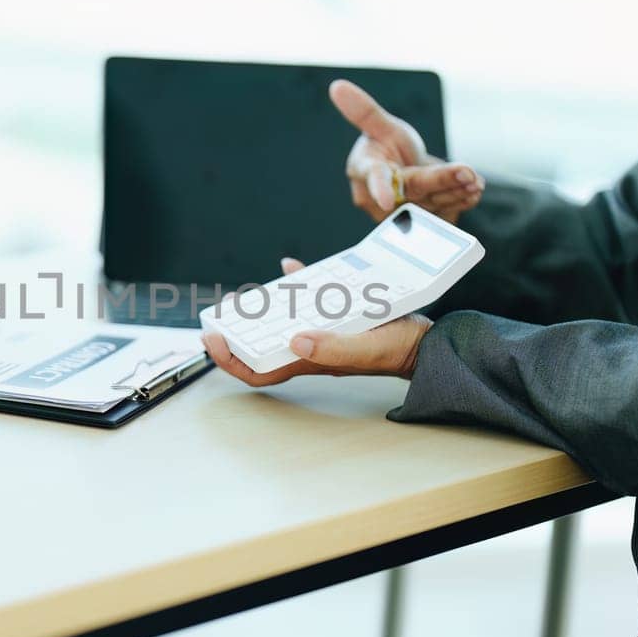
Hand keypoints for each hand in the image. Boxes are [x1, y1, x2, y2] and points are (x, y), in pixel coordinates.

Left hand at [202, 257, 431, 386]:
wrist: (425, 342)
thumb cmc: (398, 349)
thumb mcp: (365, 348)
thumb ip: (332, 348)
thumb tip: (295, 341)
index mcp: (310, 359)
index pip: (259, 369)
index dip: (230, 359)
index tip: (212, 339)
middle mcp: (310, 348)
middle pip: (262, 346)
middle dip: (237, 333)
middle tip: (221, 314)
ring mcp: (321, 332)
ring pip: (280, 324)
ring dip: (260, 311)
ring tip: (243, 297)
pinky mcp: (336, 316)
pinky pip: (308, 301)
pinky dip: (295, 285)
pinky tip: (290, 268)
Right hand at [333, 79, 484, 223]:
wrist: (404, 174)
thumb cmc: (387, 148)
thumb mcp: (381, 126)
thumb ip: (364, 110)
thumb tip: (337, 86)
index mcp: (365, 171)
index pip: (374, 179)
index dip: (380, 189)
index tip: (387, 199)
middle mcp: (378, 199)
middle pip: (413, 189)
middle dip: (441, 181)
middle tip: (467, 172)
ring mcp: (399, 215)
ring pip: (432, 205)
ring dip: (456, 193)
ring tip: (475, 181)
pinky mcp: (419, 225)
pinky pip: (442, 216)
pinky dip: (460, 202)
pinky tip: (472, 192)